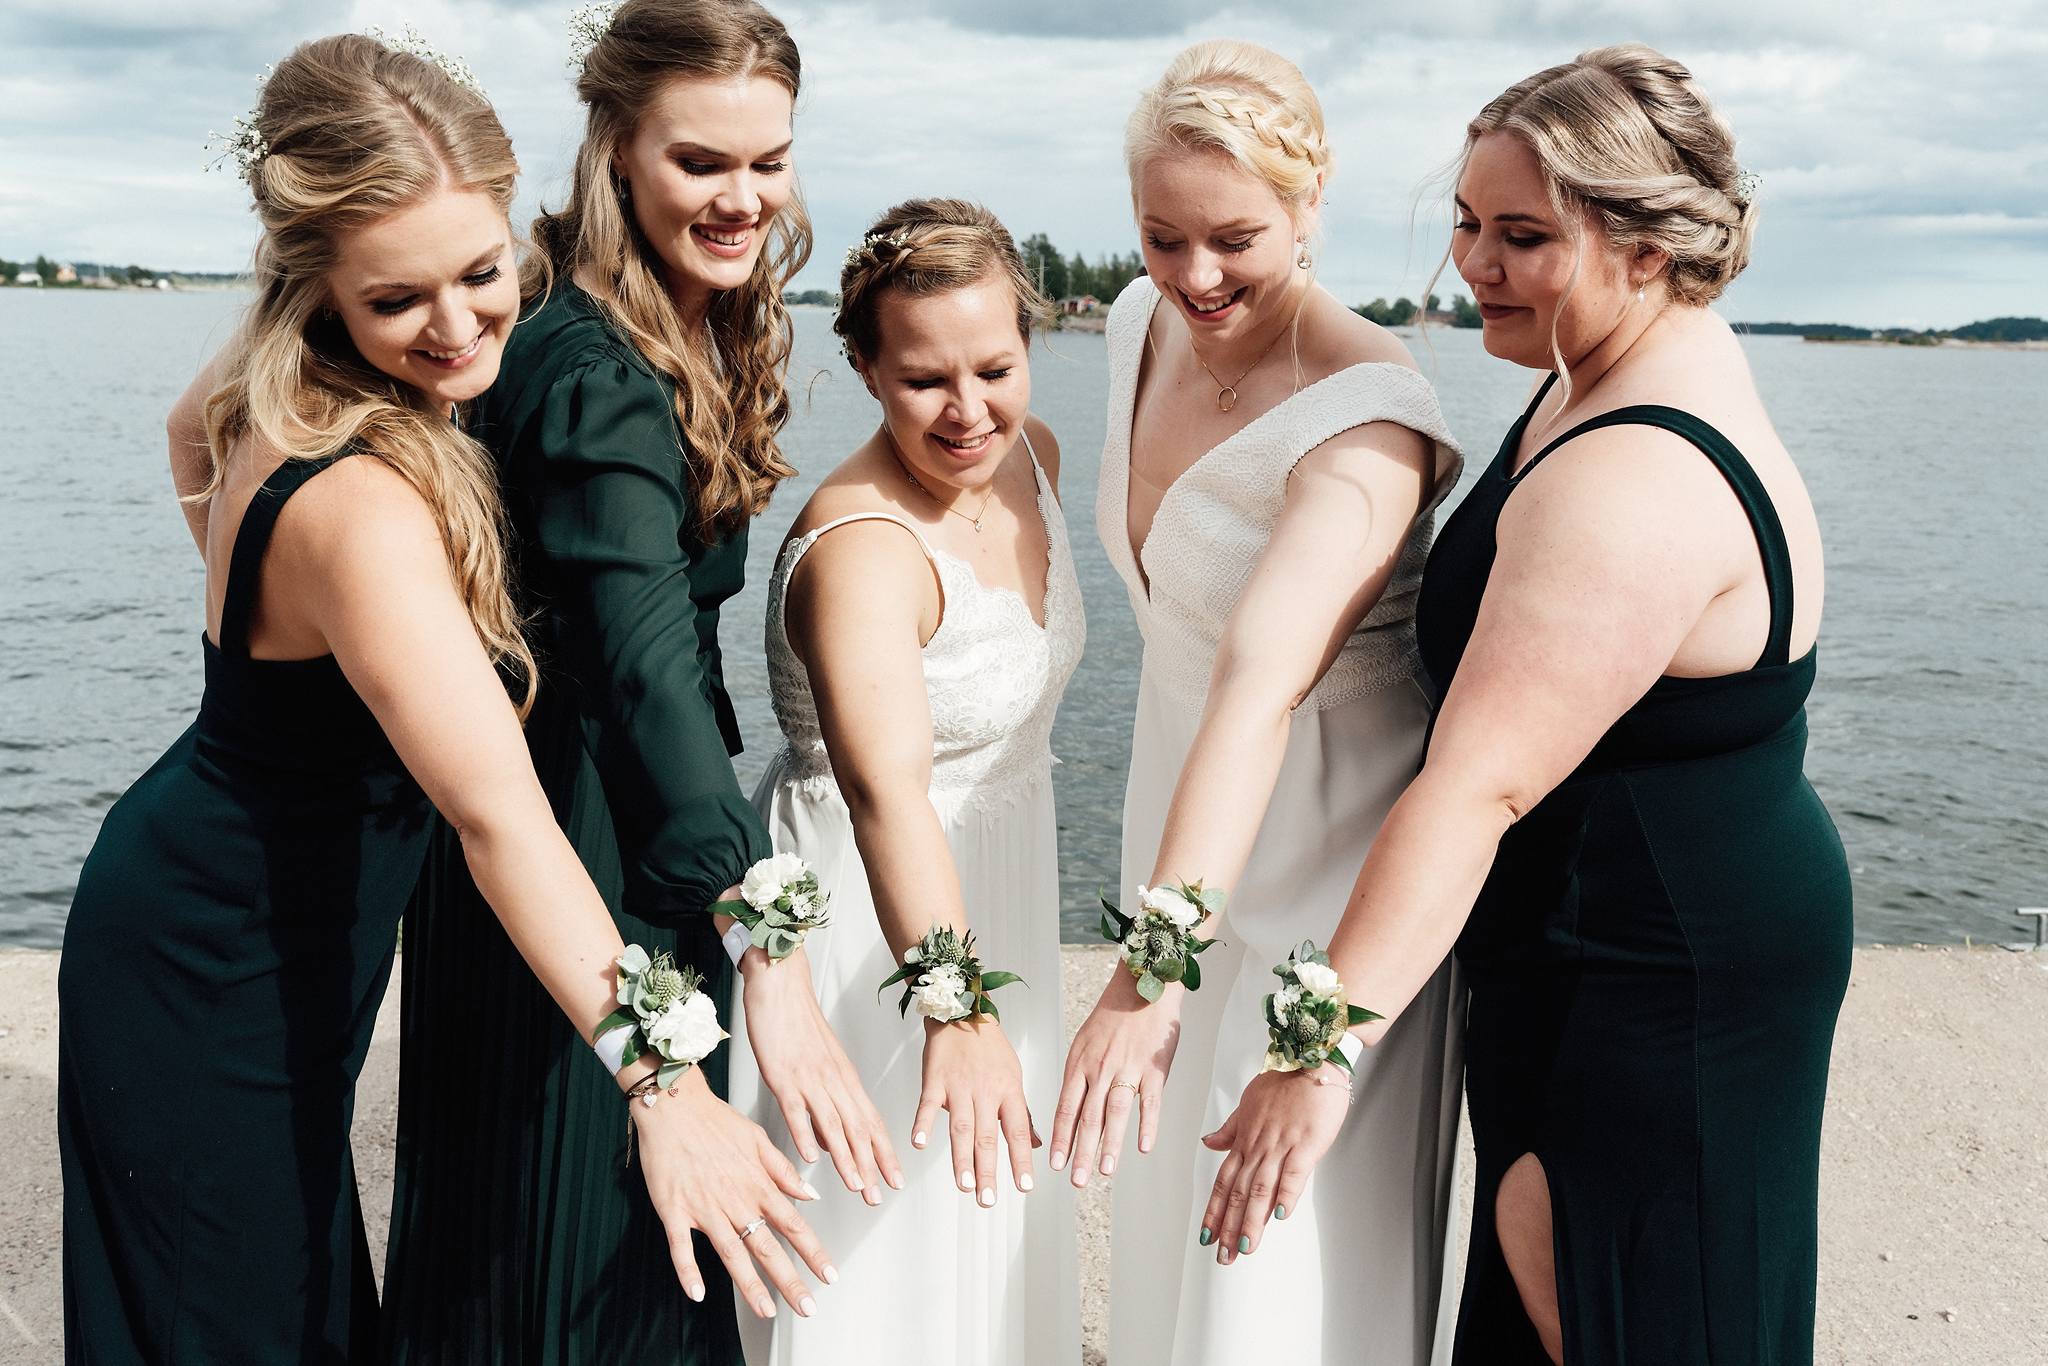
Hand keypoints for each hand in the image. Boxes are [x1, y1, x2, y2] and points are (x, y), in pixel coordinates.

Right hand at [630, 1067, 836, 1317]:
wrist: (674, 1107)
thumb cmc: (715, 1121)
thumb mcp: (758, 1139)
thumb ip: (784, 1171)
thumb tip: (811, 1194)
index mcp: (758, 1184)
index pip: (793, 1225)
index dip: (812, 1252)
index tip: (829, 1275)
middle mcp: (736, 1201)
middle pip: (767, 1247)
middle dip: (789, 1280)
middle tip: (807, 1307)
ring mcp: (705, 1208)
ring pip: (731, 1254)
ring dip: (749, 1285)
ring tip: (766, 1311)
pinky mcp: (674, 1211)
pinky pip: (681, 1247)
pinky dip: (688, 1271)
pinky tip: (698, 1294)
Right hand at [742, 944, 902, 1204]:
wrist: (780, 985)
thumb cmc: (797, 1025)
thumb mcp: (820, 1065)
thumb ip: (829, 1103)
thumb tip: (832, 1144)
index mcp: (845, 1078)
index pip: (871, 1122)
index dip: (883, 1153)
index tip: (894, 1181)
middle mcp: (834, 1081)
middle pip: (858, 1129)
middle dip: (871, 1165)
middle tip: (879, 1197)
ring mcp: (810, 1078)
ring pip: (833, 1124)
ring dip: (846, 1158)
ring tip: (856, 1186)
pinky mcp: (783, 1074)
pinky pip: (796, 1108)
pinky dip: (804, 1133)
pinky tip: (811, 1157)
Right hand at [913, 1016, 1037, 1205]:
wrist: (962, 1012)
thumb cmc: (990, 1048)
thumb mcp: (1014, 1077)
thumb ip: (1022, 1113)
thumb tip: (1034, 1145)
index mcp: (1008, 1091)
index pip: (1017, 1131)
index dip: (1021, 1160)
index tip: (1024, 1187)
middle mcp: (985, 1091)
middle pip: (987, 1137)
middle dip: (988, 1171)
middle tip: (987, 1200)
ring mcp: (959, 1086)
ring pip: (961, 1127)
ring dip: (961, 1158)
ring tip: (964, 1185)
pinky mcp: (934, 1079)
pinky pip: (928, 1104)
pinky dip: (923, 1124)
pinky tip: (919, 1144)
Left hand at [1049, 968, 1181, 1184]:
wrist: (1142, 985)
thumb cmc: (1112, 1016)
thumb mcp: (1084, 1043)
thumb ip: (1079, 1077)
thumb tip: (1071, 1110)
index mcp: (1079, 1064)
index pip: (1066, 1108)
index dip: (1060, 1138)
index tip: (1054, 1164)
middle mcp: (1100, 1068)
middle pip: (1088, 1117)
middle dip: (1081, 1152)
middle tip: (1077, 1181)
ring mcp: (1127, 1068)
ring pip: (1115, 1113)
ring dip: (1110, 1145)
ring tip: (1105, 1172)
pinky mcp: (1154, 1068)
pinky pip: (1150, 1101)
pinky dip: (1147, 1125)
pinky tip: (1143, 1147)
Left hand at [1197, 1067, 1349, 1264]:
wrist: (1311, 1060)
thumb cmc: (1282, 1081)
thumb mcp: (1247, 1103)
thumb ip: (1229, 1128)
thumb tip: (1208, 1143)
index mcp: (1244, 1139)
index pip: (1223, 1181)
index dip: (1213, 1211)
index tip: (1205, 1236)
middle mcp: (1257, 1146)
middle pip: (1238, 1192)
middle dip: (1228, 1227)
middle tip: (1222, 1257)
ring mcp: (1281, 1145)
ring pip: (1261, 1188)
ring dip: (1251, 1220)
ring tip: (1244, 1247)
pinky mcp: (1306, 1143)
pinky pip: (1294, 1171)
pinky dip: (1287, 1192)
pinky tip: (1281, 1215)